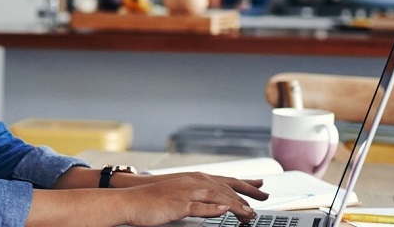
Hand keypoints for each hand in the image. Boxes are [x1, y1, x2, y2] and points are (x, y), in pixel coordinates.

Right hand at [118, 176, 260, 225]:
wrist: (130, 200)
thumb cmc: (152, 200)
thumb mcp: (178, 194)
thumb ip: (197, 197)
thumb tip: (215, 203)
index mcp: (194, 179)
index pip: (225, 180)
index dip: (245, 184)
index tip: (261, 187)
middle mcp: (192, 182)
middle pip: (225, 187)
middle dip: (246, 195)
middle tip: (262, 203)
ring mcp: (185, 192)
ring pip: (217, 196)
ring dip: (236, 204)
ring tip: (249, 213)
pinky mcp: (177, 204)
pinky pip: (198, 206)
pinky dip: (213, 207)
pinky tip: (225, 210)